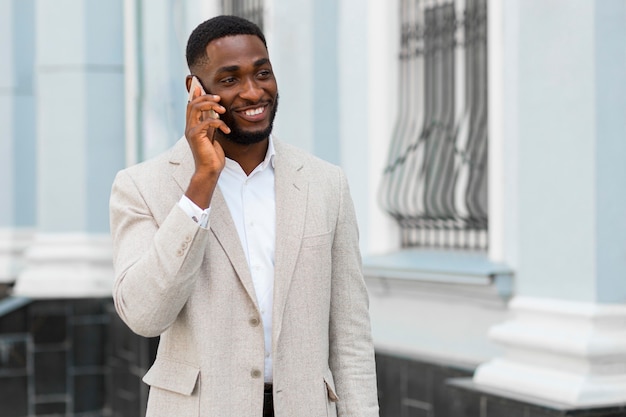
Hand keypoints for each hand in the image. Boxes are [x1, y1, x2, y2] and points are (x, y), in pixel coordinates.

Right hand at [184, 87, 230, 208]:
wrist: (209, 170)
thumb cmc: (212, 155)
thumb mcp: (212, 135)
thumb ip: (211, 123)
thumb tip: (214, 111)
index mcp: (192, 125)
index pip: (191, 105)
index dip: (195, 94)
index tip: (201, 85)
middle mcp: (189, 126)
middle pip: (192, 103)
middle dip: (206, 97)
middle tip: (219, 98)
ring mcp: (191, 131)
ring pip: (196, 108)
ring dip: (211, 105)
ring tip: (223, 110)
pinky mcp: (196, 136)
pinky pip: (207, 122)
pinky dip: (219, 123)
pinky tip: (227, 130)